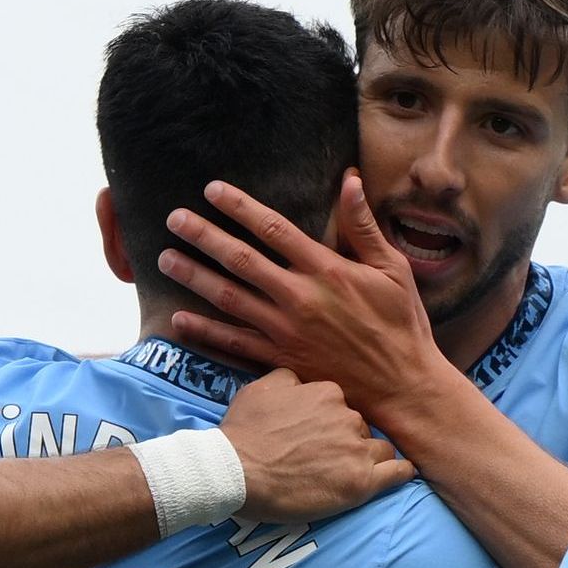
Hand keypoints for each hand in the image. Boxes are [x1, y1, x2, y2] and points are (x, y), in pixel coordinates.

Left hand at [163, 177, 447, 414]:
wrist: (402, 387)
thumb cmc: (401, 325)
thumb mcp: (392, 269)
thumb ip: (363, 226)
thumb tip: (350, 180)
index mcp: (326, 269)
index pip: (273, 228)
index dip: (240, 207)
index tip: (212, 190)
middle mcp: (300, 297)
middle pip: (240, 259)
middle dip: (203, 236)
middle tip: (174, 218)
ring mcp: (286, 330)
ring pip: (229, 298)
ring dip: (194, 276)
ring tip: (166, 259)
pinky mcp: (281, 360)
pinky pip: (234, 343)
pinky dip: (205, 331)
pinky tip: (179, 318)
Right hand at [218, 367, 412, 522]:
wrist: (234, 471)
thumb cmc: (243, 432)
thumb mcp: (260, 388)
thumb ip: (289, 378)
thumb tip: (302, 381)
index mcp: (328, 392)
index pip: (344, 405)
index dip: (332, 423)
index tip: (319, 437)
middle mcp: (347, 417)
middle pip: (362, 427)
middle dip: (351, 440)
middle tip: (328, 459)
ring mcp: (356, 450)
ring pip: (381, 449)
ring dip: (370, 458)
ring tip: (351, 472)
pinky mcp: (361, 483)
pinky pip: (399, 472)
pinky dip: (402, 473)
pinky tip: (401, 474)